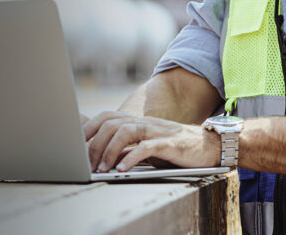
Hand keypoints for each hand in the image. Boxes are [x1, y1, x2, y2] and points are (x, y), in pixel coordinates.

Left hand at [83, 111, 220, 172]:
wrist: (209, 146)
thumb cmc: (175, 148)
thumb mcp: (147, 146)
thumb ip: (128, 147)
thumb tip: (103, 156)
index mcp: (138, 121)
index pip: (107, 117)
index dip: (89, 127)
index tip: (76, 144)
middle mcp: (145, 122)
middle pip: (112, 123)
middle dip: (96, 143)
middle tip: (88, 163)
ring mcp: (157, 131)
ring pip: (126, 131)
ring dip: (110, 151)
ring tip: (102, 168)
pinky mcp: (170, 143)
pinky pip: (147, 147)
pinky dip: (131, 157)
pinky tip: (122, 169)